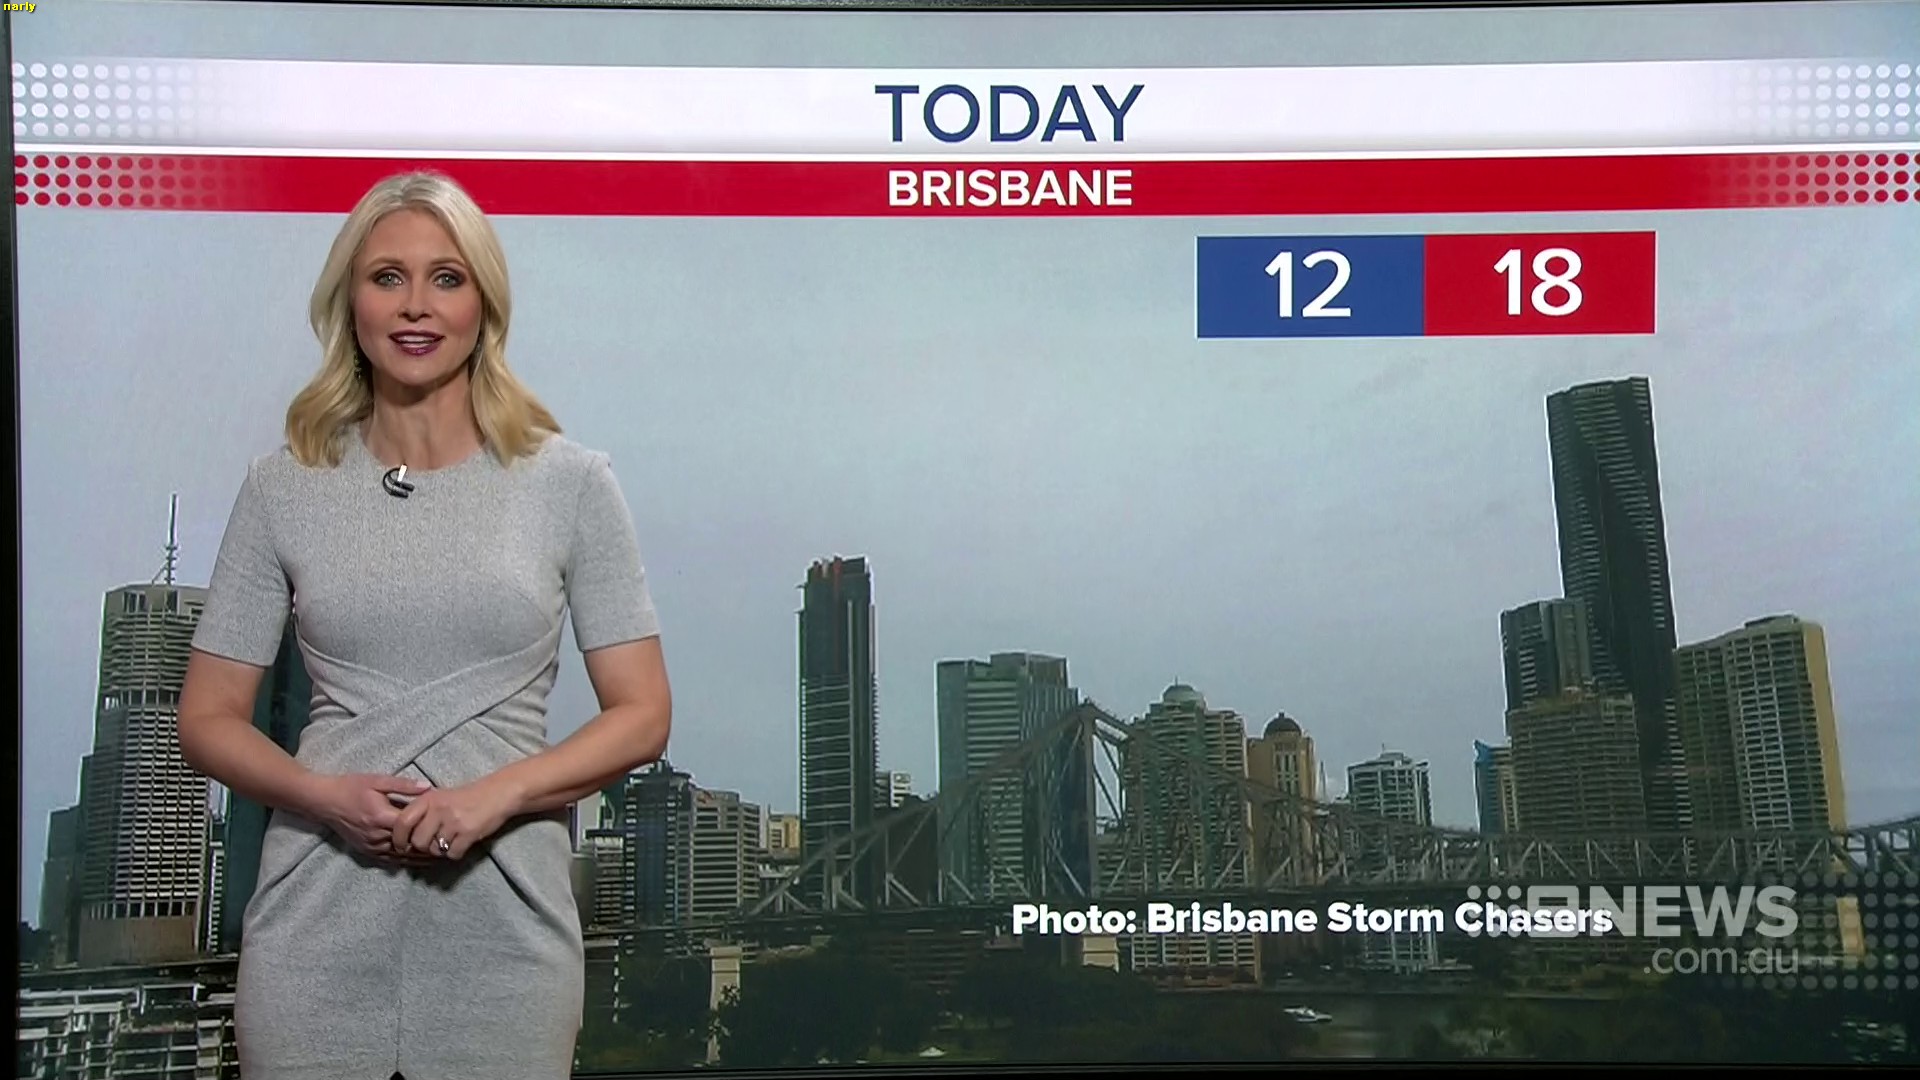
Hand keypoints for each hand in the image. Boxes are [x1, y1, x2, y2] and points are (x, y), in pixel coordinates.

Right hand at [308, 773, 437, 865]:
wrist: (323, 801)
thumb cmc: (350, 787)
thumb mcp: (377, 781)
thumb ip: (404, 786)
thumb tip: (429, 788)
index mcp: (381, 817)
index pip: (412, 828)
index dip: (430, 829)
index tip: (447, 829)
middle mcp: (376, 835)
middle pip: (409, 845)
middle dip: (429, 846)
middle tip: (450, 846)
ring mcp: (370, 846)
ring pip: (401, 856)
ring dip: (421, 857)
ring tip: (441, 856)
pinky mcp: (366, 851)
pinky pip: (389, 861)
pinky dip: (406, 862)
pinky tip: (420, 862)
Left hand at [391, 775, 520, 860]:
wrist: (498, 793)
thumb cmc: (467, 797)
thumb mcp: (441, 797)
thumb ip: (422, 812)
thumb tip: (405, 837)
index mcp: (428, 799)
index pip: (402, 822)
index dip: (398, 838)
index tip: (401, 846)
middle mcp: (438, 810)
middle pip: (418, 841)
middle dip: (424, 847)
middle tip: (434, 842)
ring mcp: (454, 821)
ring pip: (436, 849)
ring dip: (441, 850)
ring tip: (451, 840)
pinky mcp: (468, 833)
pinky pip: (452, 854)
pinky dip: (456, 853)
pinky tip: (462, 843)